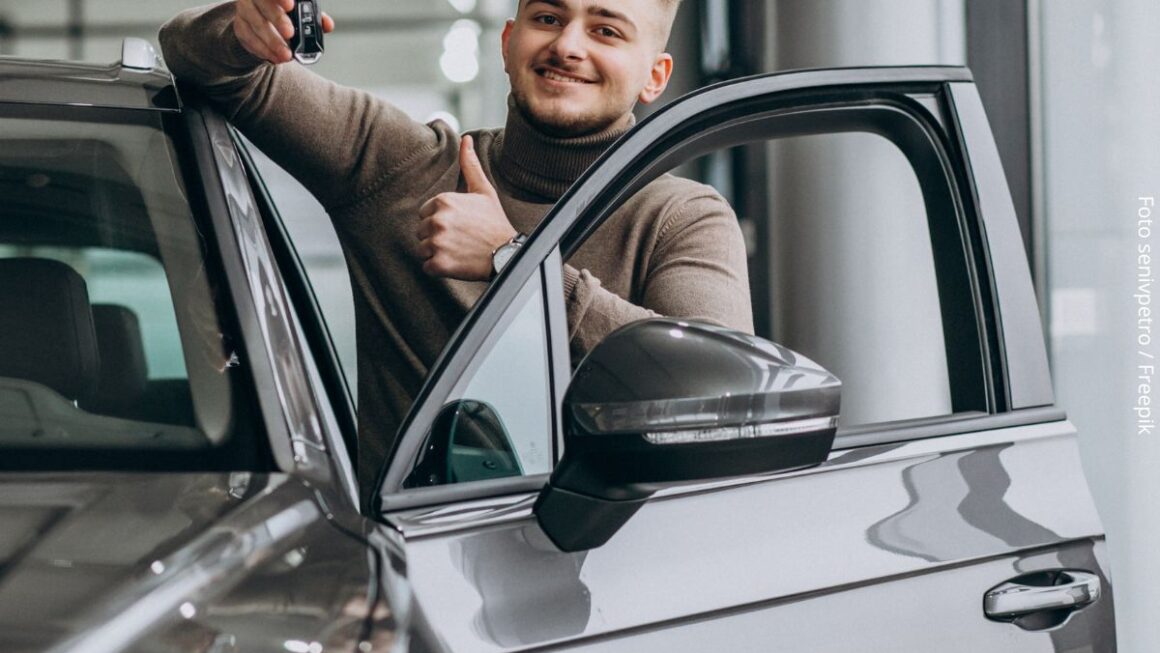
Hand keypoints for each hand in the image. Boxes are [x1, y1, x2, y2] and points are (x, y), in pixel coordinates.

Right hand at [233, 0, 333, 63]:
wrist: (261, 23)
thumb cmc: (284, 14)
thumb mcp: (300, 13)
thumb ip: (314, 16)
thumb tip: (327, 25)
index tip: (291, 6)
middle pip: (263, 4)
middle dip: (277, 19)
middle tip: (290, 34)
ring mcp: (244, 11)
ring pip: (255, 25)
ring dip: (272, 42)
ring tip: (286, 55)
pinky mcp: (240, 27)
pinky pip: (249, 39)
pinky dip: (263, 50)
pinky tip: (274, 58)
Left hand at [417, 136, 517, 280]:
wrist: (508, 254)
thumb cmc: (494, 222)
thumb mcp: (484, 190)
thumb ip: (469, 165)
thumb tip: (465, 138)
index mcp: (443, 201)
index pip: (425, 213)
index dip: (441, 220)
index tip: (460, 225)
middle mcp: (437, 220)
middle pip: (422, 231)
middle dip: (437, 236)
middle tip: (460, 239)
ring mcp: (437, 243)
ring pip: (423, 249)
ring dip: (437, 252)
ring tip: (459, 250)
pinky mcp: (439, 264)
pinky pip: (427, 266)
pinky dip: (439, 268)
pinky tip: (457, 262)